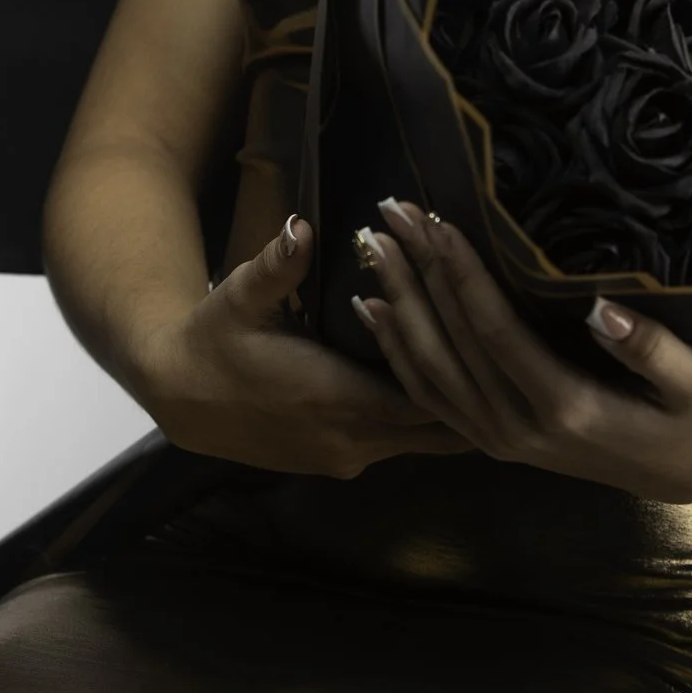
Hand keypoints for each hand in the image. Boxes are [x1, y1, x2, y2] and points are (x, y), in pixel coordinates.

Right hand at [139, 216, 466, 476]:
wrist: (177, 396)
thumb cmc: (214, 340)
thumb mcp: (240, 296)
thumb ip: (277, 265)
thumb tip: (302, 228)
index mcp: (337, 399)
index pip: (425, 395)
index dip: (464, 372)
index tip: (494, 345)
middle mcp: (349, 440)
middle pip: (436, 429)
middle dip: (471, 399)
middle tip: (514, 370)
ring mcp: (342, 459)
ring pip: (417, 441)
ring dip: (444, 412)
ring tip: (486, 377)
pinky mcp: (333, 464)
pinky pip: (392, 446)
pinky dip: (414, 423)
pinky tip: (435, 392)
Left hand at [351, 202, 691, 502]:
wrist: (687, 470)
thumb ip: (652, 348)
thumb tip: (602, 309)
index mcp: (566, 406)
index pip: (494, 330)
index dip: (462, 274)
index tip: (436, 222)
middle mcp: (520, 428)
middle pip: (450, 344)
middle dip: (416, 274)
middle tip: (387, 215)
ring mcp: (499, 439)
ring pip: (428, 371)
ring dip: (398, 305)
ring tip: (372, 247)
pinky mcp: (491, 440)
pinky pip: (429, 397)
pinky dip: (396, 352)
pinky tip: (373, 309)